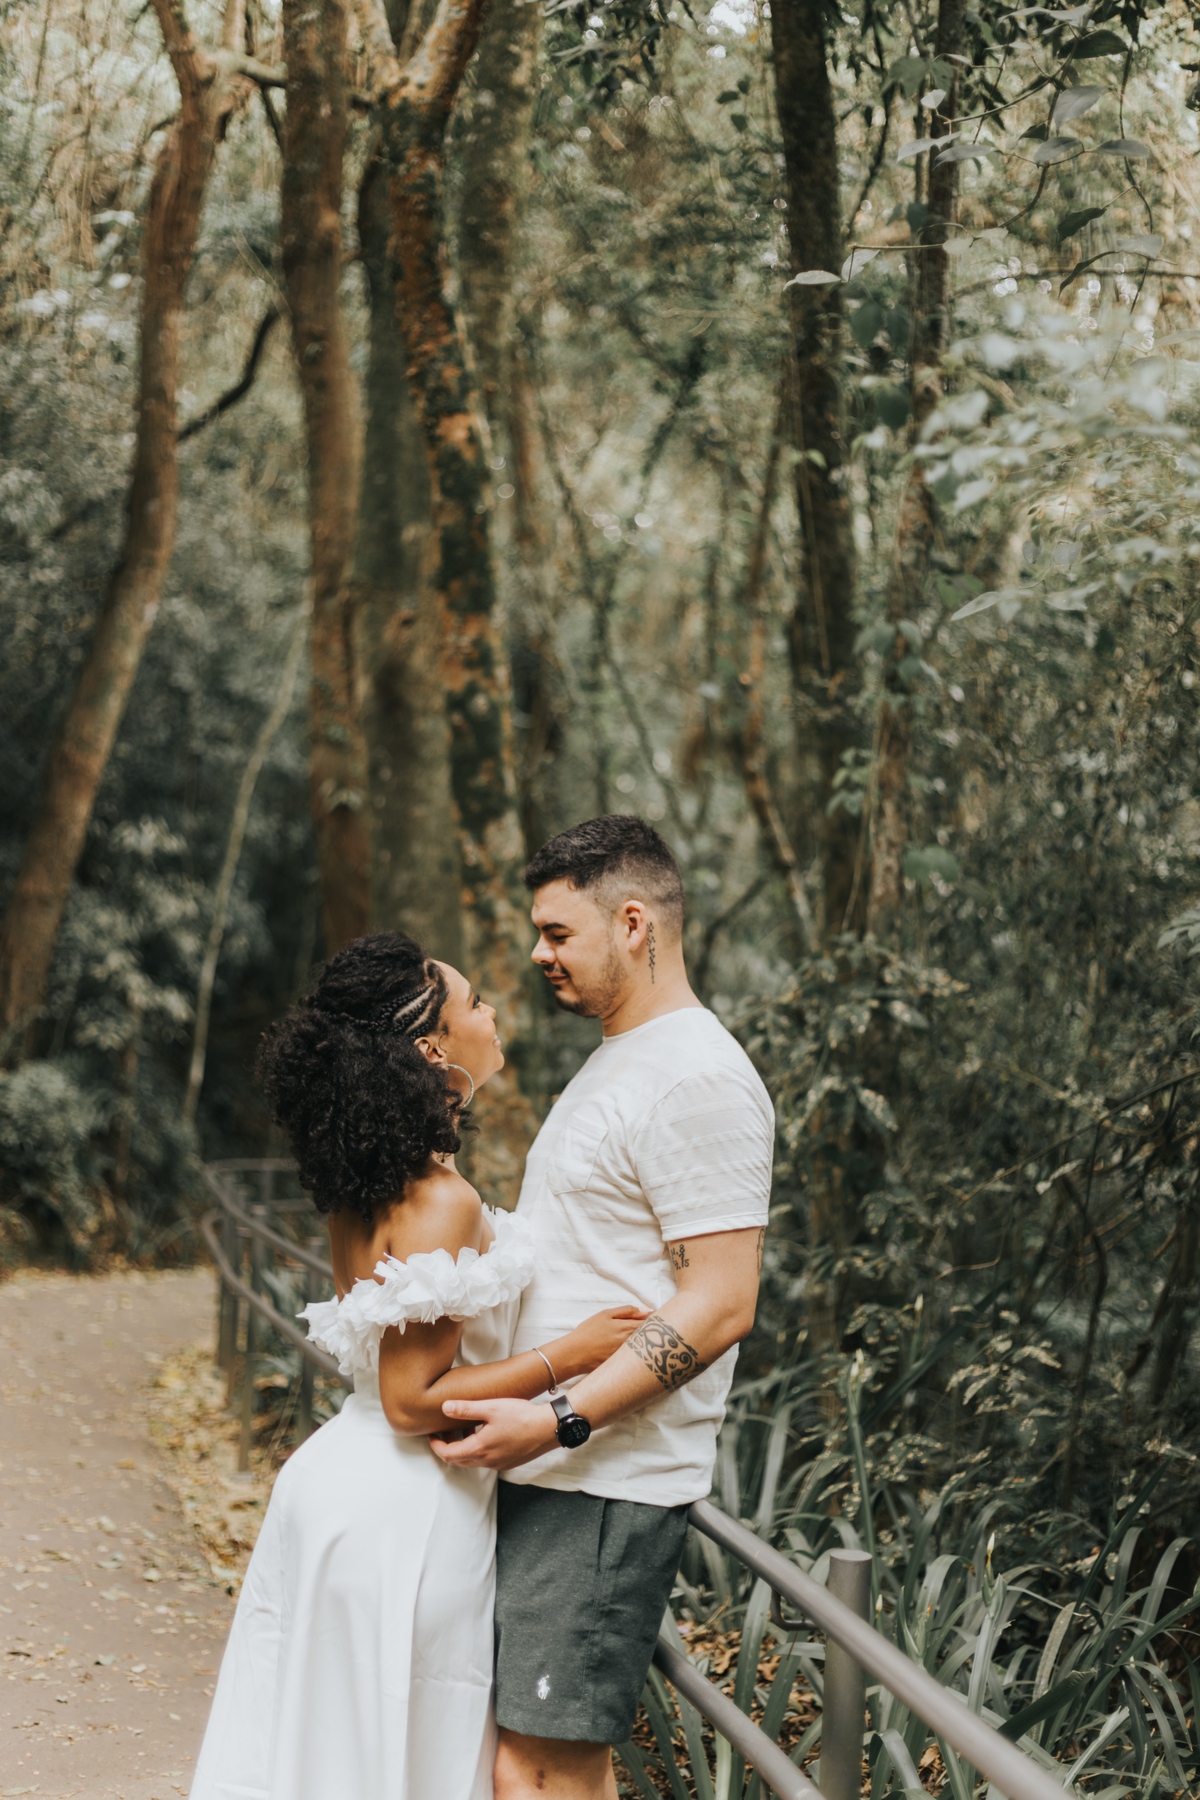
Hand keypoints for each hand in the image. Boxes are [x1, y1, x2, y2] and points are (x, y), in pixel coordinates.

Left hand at [430, 1397, 558, 1470]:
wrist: (549, 1428)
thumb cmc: (522, 1416)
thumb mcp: (491, 1407)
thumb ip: (466, 1409)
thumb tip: (445, 1408)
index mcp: (479, 1449)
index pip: (448, 1454)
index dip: (436, 1445)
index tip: (432, 1434)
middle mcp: (487, 1461)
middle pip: (458, 1460)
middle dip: (448, 1447)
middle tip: (445, 1431)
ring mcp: (499, 1464)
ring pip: (472, 1460)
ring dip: (464, 1447)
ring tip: (467, 1425)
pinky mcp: (509, 1462)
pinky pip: (486, 1459)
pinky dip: (478, 1448)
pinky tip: (486, 1431)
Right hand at [557, 1306, 648, 1378]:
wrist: (575, 1354)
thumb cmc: (588, 1332)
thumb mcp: (605, 1315)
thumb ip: (626, 1311)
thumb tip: (644, 1311)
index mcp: (627, 1328)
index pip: (650, 1323)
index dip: (655, 1320)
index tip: (656, 1319)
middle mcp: (631, 1343)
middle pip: (650, 1337)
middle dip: (653, 1333)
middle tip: (651, 1329)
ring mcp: (628, 1357)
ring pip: (645, 1349)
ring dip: (647, 1343)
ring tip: (640, 1341)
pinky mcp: (622, 1366)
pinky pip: (636, 1359)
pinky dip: (638, 1354)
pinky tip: (632, 1353)